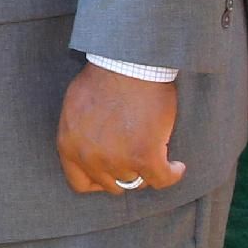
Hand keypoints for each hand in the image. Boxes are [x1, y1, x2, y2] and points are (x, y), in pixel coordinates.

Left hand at [56, 65, 184, 196]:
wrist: (127, 63)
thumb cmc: (103, 76)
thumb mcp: (76, 107)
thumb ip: (80, 133)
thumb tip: (91, 146)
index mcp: (69, 146)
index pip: (80, 182)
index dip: (99, 181)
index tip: (112, 173)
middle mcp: (90, 158)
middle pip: (112, 184)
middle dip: (125, 173)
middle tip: (138, 160)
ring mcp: (117, 160)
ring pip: (137, 182)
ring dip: (148, 172)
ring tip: (158, 158)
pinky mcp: (145, 156)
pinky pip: (162, 178)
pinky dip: (173, 173)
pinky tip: (177, 166)